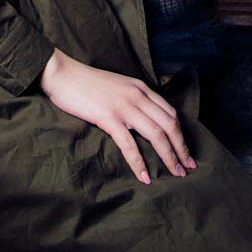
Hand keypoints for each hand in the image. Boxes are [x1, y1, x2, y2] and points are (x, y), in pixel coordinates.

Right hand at [38, 49, 196, 183]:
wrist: (62, 74)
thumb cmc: (86, 83)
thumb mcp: (117, 86)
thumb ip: (132, 99)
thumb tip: (142, 120)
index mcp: (140, 87)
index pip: (170, 112)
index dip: (181, 134)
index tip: (186, 151)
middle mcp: (138, 96)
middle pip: (169, 125)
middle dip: (181, 148)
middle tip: (188, 167)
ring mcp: (124, 107)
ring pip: (156, 135)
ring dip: (169, 157)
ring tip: (175, 174)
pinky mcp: (108, 117)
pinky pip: (129, 144)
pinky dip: (139, 163)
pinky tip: (144, 176)